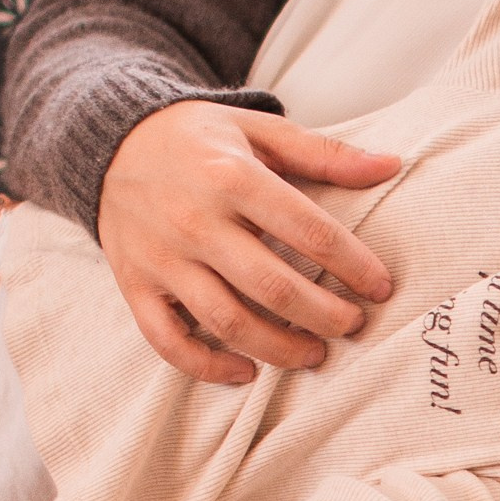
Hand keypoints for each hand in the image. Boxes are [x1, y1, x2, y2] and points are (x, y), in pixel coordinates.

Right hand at [100, 99, 398, 384]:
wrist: (107, 140)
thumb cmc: (198, 139)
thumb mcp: (259, 129)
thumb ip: (325, 153)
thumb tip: (392, 164)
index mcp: (232, 176)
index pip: (309, 231)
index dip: (354, 266)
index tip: (381, 288)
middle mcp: (195, 220)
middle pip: (273, 287)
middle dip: (325, 316)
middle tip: (355, 326)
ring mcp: (161, 257)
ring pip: (226, 320)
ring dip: (280, 348)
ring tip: (315, 354)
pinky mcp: (134, 284)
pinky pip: (168, 341)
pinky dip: (207, 366)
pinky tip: (247, 372)